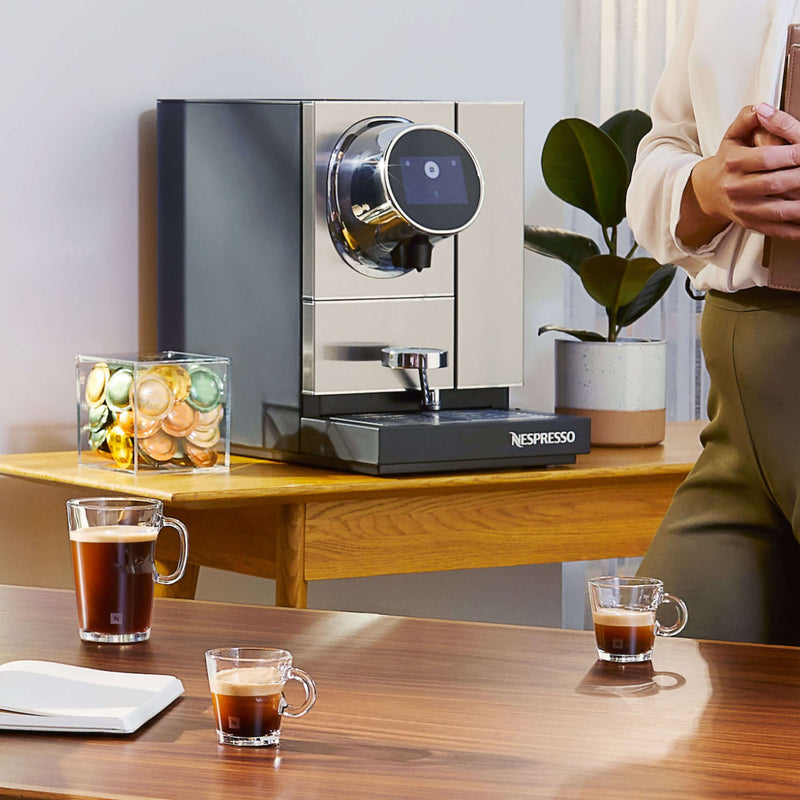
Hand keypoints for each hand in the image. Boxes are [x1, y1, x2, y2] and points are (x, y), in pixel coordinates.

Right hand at [677, 104, 799, 247]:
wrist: (707, 192)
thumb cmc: (727, 161)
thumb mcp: (733, 136)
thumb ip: (748, 119)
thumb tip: (762, 108)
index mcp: (732, 163)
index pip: (766, 158)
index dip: (791, 154)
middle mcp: (736, 188)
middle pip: (774, 184)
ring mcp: (743, 208)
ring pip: (778, 210)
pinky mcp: (750, 223)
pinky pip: (775, 229)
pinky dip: (794, 230)